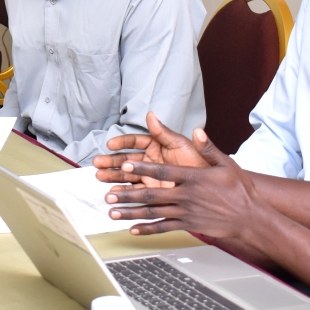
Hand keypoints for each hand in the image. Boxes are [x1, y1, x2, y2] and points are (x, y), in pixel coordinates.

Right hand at [92, 112, 210, 187]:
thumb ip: (165, 133)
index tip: (110, 145)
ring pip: (126, 176)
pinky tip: (113, 194)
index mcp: (157, 145)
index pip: (135, 140)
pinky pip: (134, 192)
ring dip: (113, 177)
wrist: (211, 190)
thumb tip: (151, 114)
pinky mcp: (151, 192)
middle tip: (98, 163)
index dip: (122, 143)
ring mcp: (149, 176)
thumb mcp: (183, 146)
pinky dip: (123, 194)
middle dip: (111, 161)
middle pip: (126, 159)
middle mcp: (150, 160)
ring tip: (100, 178)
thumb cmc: (199, 164)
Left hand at [102, 137, 269, 242]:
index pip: (162, 171)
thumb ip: (209, 148)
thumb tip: (197, 131)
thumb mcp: (226, 164)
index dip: (141, 168)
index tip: (124, 166)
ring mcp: (185, 212)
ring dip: (131, 212)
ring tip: (113, 212)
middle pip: (151, 194)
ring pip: (153, 212)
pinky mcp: (188, 224)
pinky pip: (164, 227)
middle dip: (127, 193)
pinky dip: (147, 229)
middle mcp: (185, 195)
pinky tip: (133, 230)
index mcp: (192, 178)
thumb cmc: (239, 189)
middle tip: (108, 194)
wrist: (249, 217)